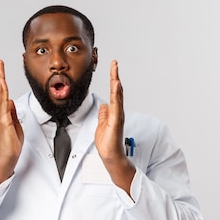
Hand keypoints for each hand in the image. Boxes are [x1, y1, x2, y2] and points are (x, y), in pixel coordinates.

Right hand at [0, 60, 23, 182]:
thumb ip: (11, 112)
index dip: (0, 80)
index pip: (0, 93)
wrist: (8, 155)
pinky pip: (3, 105)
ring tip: (0, 70)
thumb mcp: (14, 123)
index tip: (1, 69)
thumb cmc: (11, 142)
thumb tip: (9, 101)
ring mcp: (0, 116)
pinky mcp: (3, 121)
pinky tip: (3, 86)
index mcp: (1, 112)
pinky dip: (2, 94)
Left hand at [94, 60, 135, 195]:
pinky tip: (116, 86)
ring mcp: (118, 116)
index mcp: (114, 111)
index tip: (112, 68)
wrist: (110, 156)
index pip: (114, 92)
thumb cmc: (107, 142)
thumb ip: (103, 114)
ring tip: (115, 70)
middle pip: (117, 90)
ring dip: (116, 82)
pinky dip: (116, 96)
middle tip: (114, 63)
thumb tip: (103, 105)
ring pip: (118, 96)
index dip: (113, 79)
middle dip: (115, 76)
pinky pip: (116, 106)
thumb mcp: (101, 124)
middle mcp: (117, 112)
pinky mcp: (115, 122)